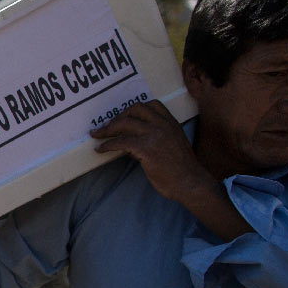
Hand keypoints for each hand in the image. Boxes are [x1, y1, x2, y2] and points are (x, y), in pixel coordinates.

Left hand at [90, 100, 210, 203]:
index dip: (135, 109)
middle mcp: (164, 125)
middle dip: (119, 116)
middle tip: (109, 127)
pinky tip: (101, 149)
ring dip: (107, 129)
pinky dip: (107, 145)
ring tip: (97, 135)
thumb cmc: (181, 170)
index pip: (153, 105)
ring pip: (125, 123)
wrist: (190, 183)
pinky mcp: (146, 148)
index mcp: (172, 123)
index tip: (125, 117)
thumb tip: (135, 139)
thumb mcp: (174, 145)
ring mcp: (155, 135)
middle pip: (136, 109)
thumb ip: (159, 137)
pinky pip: (120, 142)